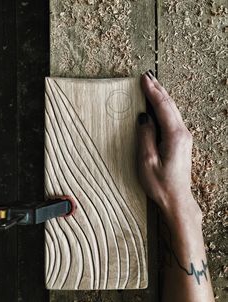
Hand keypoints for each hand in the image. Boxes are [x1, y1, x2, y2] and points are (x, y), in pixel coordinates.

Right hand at [137, 71, 201, 223]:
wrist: (177, 199)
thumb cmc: (161, 184)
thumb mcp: (147, 161)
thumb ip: (145, 136)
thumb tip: (144, 117)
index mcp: (174, 136)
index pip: (162, 107)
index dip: (152, 91)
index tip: (143, 79)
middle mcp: (183, 134)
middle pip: (170, 105)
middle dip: (158, 89)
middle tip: (147, 76)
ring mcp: (184, 138)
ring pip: (172, 111)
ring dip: (162, 97)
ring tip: (152, 85)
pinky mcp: (182, 142)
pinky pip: (173, 119)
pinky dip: (164, 108)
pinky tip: (159, 105)